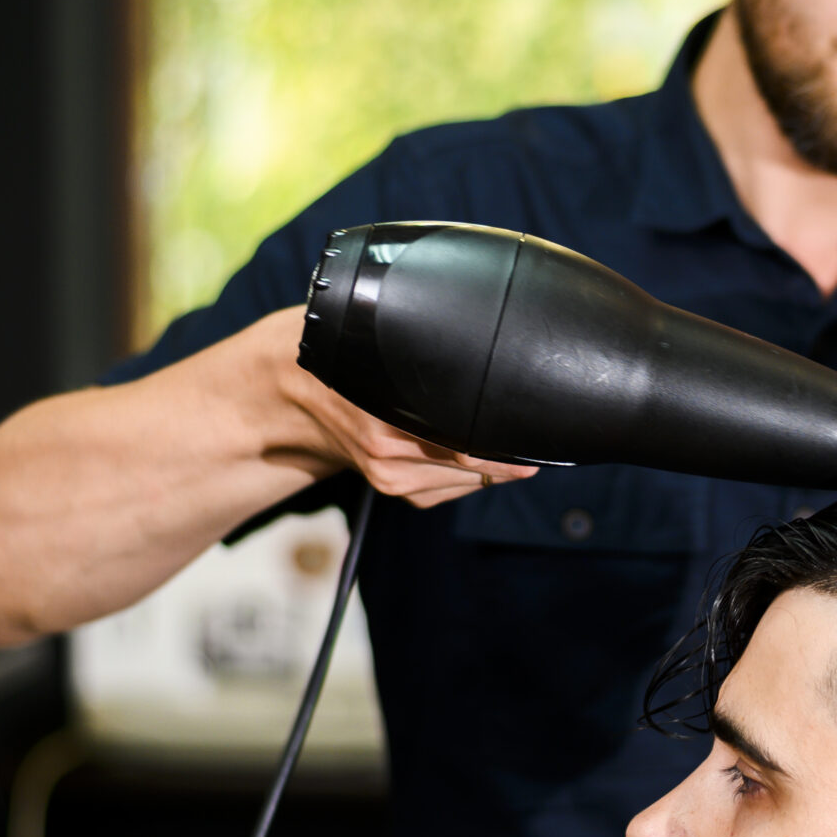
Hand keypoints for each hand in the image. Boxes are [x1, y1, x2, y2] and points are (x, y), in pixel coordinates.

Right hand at [263, 307, 538, 510]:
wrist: (297, 389)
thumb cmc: (353, 356)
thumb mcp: (392, 345)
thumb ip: (439, 354)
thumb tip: (497, 356)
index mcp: (388, 415)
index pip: (466, 447)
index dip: (507, 450)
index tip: (539, 445)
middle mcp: (386, 451)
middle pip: (472, 468)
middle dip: (509, 458)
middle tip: (538, 442)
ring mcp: (386, 475)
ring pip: (464, 483)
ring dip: (492, 470)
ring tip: (511, 450)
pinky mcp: (389, 487)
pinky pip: (446, 492)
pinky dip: (468, 479)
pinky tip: (475, 460)